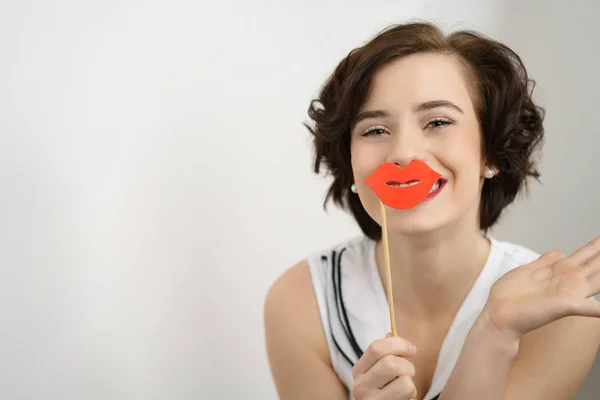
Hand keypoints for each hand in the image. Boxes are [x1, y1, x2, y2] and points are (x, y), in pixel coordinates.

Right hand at [351, 333, 417, 399]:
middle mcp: (360, 386)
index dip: (398, 344)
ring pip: (403, 379)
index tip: (411, 350)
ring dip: (410, 381)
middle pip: (390, 362)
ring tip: (404, 388)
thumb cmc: (388, 390)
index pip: (376, 348)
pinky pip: (407, 391)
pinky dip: (412, 393)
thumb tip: (391, 332)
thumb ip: (385, 353)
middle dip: (407, 365)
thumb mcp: (383, 371)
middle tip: (407, 373)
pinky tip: (403, 398)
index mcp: (358, 370)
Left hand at [483, 237, 599, 338]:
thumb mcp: (529, 270)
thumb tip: (560, 252)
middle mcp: (569, 280)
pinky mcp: (565, 305)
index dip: (599, 246)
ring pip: (599, 279)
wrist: (499, 314)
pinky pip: (591, 308)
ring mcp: (569, 292)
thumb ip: (546, 262)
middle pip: (597, 263)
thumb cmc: (510, 295)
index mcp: (561, 270)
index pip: (588, 254)